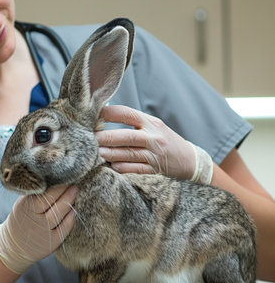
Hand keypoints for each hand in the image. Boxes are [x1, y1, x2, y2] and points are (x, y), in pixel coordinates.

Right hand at [0, 185, 77, 273]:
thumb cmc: (22, 218)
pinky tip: (74, 210)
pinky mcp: (52, 242)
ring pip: (58, 215)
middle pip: (52, 203)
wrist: (15, 245)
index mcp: (26, 207)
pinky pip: (64, 229)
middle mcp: (34, 220)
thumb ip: (35, 194)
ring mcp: (43, 232)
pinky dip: (70, 218)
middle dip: (65, 192)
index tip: (64, 177)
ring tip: (75, 192)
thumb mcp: (22, 204)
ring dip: (69, 202)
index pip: (43, 195)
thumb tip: (53, 178)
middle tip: (74, 183)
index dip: (56, 186)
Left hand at [96, 105, 212, 183]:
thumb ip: (133, 122)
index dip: (110, 113)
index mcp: (150, 122)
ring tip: (97, 153)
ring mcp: (155, 154)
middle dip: (107, 137)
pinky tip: (112, 166)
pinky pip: (137, 169)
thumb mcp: (153, 126)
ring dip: (112, 154)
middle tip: (92, 138)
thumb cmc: (165, 139)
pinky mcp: (156, 169)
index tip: (94, 114)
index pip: (127, 114)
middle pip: (127, 136)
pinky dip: (124, 167)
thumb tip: (105, 115)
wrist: (190, 159)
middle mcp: (153, 137)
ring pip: (130, 154)